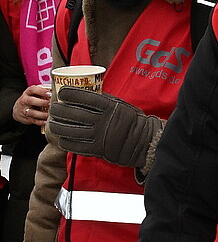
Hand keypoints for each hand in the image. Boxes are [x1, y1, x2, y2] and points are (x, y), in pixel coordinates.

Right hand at [13, 84, 50, 125]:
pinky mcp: (26, 118)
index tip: (50, 94)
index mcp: (28, 93)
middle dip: (42, 102)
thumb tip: (57, 91)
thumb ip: (43, 91)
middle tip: (51, 104)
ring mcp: (24, 110)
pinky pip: (33, 121)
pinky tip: (46, 121)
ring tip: (50, 114)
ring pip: (32, 112)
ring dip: (42, 114)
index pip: (33, 90)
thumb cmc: (30, 98)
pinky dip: (40, 122)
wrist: (17, 109)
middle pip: (31, 101)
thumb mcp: (34, 93)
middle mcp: (25, 101)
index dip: (42, 91)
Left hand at [49, 87, 163, 168]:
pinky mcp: (95, 149)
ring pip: (69, 130)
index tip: (62, 92)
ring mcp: (98, 136)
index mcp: (109, 107)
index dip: (70, 94)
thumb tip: (84, 94)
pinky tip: (62, 137)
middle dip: (59, 110)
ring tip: (53, 122)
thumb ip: (103, 100)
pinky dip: (64, 141)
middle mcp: (102, 121)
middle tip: (53, 107)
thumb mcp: (120, 105)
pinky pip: (74, 145)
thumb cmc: (130, 120)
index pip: (85, 98)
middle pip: (73, 114)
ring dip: (57, 125)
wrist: (141, 141)